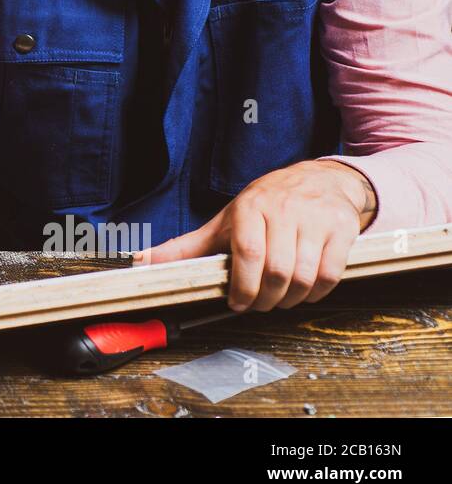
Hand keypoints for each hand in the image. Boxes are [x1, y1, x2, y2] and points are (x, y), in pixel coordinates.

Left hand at [133, 159, 377, 311]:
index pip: (248, 252)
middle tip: (260, 305)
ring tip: (280, 299)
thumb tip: (142, 262)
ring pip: (304, 276)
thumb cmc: (266, 204)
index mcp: (251, 208)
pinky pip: (330, 274)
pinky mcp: (342, 230)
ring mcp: (316, 220)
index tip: (237, 304)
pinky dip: (316, 292)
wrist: (319, 179)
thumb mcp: (224, 221)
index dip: (243, 286)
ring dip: (291, 299)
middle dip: (266, 298)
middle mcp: (284, 210)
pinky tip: (305, 291)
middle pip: (277, 270)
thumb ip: (186, 246)